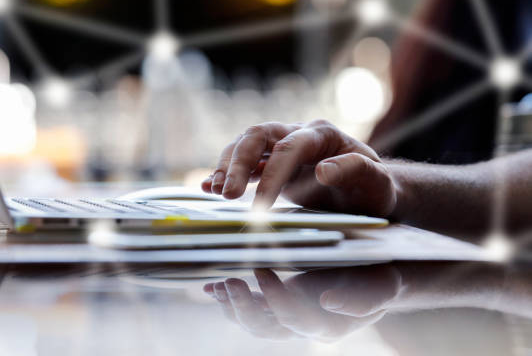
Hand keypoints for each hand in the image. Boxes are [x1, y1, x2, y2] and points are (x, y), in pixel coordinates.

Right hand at [201, 120, 398, 215]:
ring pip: (245, 144)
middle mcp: (298, 133)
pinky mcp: (272, 163)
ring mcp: (282, 146)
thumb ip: (354, 170)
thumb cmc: (374, 188)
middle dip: (238, 162)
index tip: (260, 205)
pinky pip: (244, 162)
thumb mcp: (375, 182)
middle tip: (227, 193)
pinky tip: (209, 185)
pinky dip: (226, 172)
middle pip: (258, 135)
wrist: (369, 191)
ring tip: (215, 191)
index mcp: (322, 134)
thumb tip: (323, 170)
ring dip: (227, 166)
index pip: (289, 147)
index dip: (271, 174)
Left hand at [203, 266, 401, 341]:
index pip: (294, 319)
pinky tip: (214, 289)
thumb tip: (329, 303)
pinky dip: (231, 301)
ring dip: (233, 307)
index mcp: (328, 325)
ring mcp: (289, 316)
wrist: (377, 277)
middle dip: (244, 310)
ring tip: (217, 288)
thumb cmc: (382, 279)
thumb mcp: (383, 285)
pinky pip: (251, 309)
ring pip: (254, 323)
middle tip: (228, 283)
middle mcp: (304, 325)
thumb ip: (362, 299)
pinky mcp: (280, 304)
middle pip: (267, 329)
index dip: (275, 298)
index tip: (262, 269)